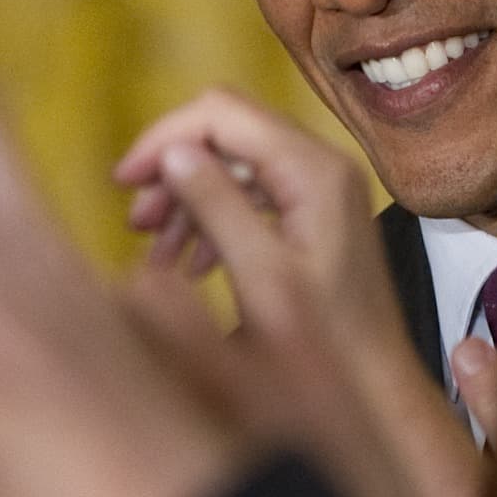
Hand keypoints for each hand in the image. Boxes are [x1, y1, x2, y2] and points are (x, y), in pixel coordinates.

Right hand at [116, 92, 484, 496]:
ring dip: (187, 197)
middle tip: (134, 218)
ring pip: (232, 163)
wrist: (373, 382)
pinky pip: (250, 194)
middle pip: (225, 131)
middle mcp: (321, 165)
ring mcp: (320, 188)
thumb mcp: (260, 274)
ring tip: (154, 246)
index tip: (123, 180)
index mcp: (313, 170)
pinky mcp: (314, 213)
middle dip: (173, 168)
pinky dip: (211, 216)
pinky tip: (189, 262)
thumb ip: (217, 206)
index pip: (221, 114)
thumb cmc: (324, 342)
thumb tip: (171, 155)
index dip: (165, 139)